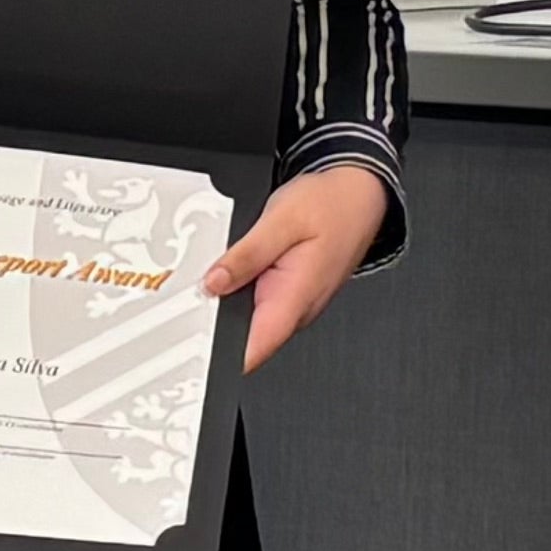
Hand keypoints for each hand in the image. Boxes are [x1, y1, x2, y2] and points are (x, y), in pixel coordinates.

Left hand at [201, 163, 390, 372]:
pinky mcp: (291, 295)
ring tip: (214, 271)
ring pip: (249, 320)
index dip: (216, 354)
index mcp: (294, 299)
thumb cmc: (332, 205)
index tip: (188, 339)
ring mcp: (295, 306)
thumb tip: (213, 284)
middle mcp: (296, 311)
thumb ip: (247, 255)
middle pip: (243, 337)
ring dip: (226, 303)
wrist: (361, 196)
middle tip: (189, 292)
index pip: (251, 352)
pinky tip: (233, 268)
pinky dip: (240, 291)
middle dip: (213, 321)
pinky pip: (258, 304)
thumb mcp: (281, 219)